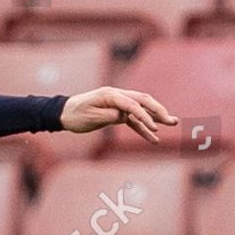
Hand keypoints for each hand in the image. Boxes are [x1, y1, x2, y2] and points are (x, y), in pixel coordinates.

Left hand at [60, 87, 176, 142]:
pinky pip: (132, 120)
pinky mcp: (116, 113)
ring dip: (155, 117)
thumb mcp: (91, 117)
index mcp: (111, 95)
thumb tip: (126, 116)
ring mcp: (118, 104)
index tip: (154, 128)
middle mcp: (117, 96)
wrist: (62, 113)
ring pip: (141, 109)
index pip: (133, 105)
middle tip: (172, 121)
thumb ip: (111, 116)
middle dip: (159, 111)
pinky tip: (152, 138)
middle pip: (143, 101)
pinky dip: (142, 128)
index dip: (145, 116)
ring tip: (172, 123)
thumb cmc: (75, 115)